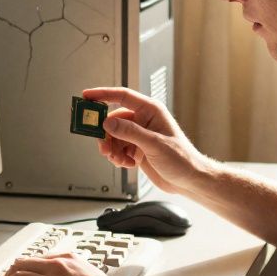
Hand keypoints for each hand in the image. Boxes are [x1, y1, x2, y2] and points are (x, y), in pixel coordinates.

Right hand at [81, 87, 212, 195]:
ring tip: (117, 159)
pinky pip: (118, 148)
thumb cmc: (182, 159)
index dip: (102, 94)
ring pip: (113, 136)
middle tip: (102, 145)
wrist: (189, 181)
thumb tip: (108, 123)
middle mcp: (144, 121)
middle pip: (113, 120)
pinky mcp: (137, 149)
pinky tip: (126, 163)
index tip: (86, 96)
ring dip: (111, 149)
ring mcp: (140, 135)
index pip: (122, 96)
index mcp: (151, 111)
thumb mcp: (154, 144)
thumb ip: (130, 132)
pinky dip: (117, 157)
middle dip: (105, 134)